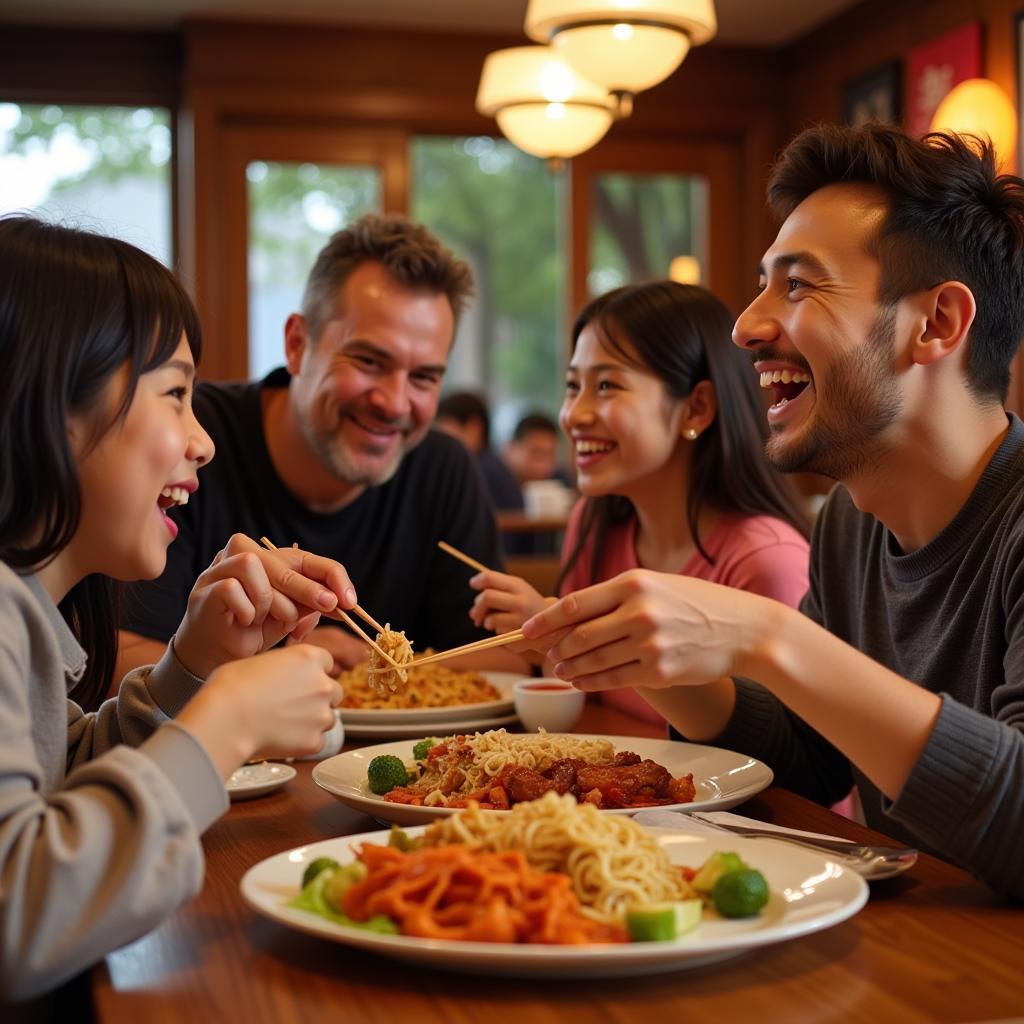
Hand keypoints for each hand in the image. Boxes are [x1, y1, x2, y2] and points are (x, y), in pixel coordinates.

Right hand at [174, 534, 355, 678]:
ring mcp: (221, 568)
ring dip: (270, 601)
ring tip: (263, 620)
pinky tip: (243, 622)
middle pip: (284, 562)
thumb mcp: (291, 616)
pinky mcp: (206, 587)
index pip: (307, 558)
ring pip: (254, 566)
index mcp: (271, 559)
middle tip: (329, 606)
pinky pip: (234, 588)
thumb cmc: (254, 632)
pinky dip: (245, 609)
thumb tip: (343, 601)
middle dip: (309, 588)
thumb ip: (312, 603)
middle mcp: (245, 554)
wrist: (216, 658)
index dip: (332, 575)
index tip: (350, 600)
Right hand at [177, 645, 340, 776]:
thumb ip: (283, 668)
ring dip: (312, 721)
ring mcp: (321, 714)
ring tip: (283, 724)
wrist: (226, 720)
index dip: (312, 672)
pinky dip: (303, 743)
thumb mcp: (259, 662)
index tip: (301, 681)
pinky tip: (281, 740)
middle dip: (318, 698)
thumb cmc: (232, 688)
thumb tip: (283, 677)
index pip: (326, 661)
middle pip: (333, 691)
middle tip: (292, 706)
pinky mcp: (314, 741)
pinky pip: (317, 742)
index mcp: (309, 658)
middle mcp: (322, 684)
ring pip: (328, 718)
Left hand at [468, 570, 552, 633]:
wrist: (555, 626)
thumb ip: (498, 585)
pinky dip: (497, 632)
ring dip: (486, 622)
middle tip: (474, 614)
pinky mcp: (519, 637)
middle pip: (486, 597)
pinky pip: (497, 634)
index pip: (490, 578)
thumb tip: (474, 585)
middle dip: (477, 606)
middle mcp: (521, 601)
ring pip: (489, 620)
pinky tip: (507, 630)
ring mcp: (521, 620)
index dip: (477, 581)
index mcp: (518, 586)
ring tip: (493, 623)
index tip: (473, 585)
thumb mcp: (518, 590)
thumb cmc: (529, 605)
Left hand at [522, 568, 768, 691]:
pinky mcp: (659, 671)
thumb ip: (614, 597)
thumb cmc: (695, 603)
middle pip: (579, 635)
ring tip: (559, 670)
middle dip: (556, 647)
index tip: (527, 629)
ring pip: (593, 661)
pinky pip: (613, 679)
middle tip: (545, 653)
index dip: (545, 620)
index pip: (575, 603)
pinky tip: (579, 682)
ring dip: (569, 668)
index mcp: (633, 583)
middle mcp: (639, 612)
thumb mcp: (655, 585)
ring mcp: (649, 644)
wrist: (743, 630)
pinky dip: (590, 682)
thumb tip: (569, 614)